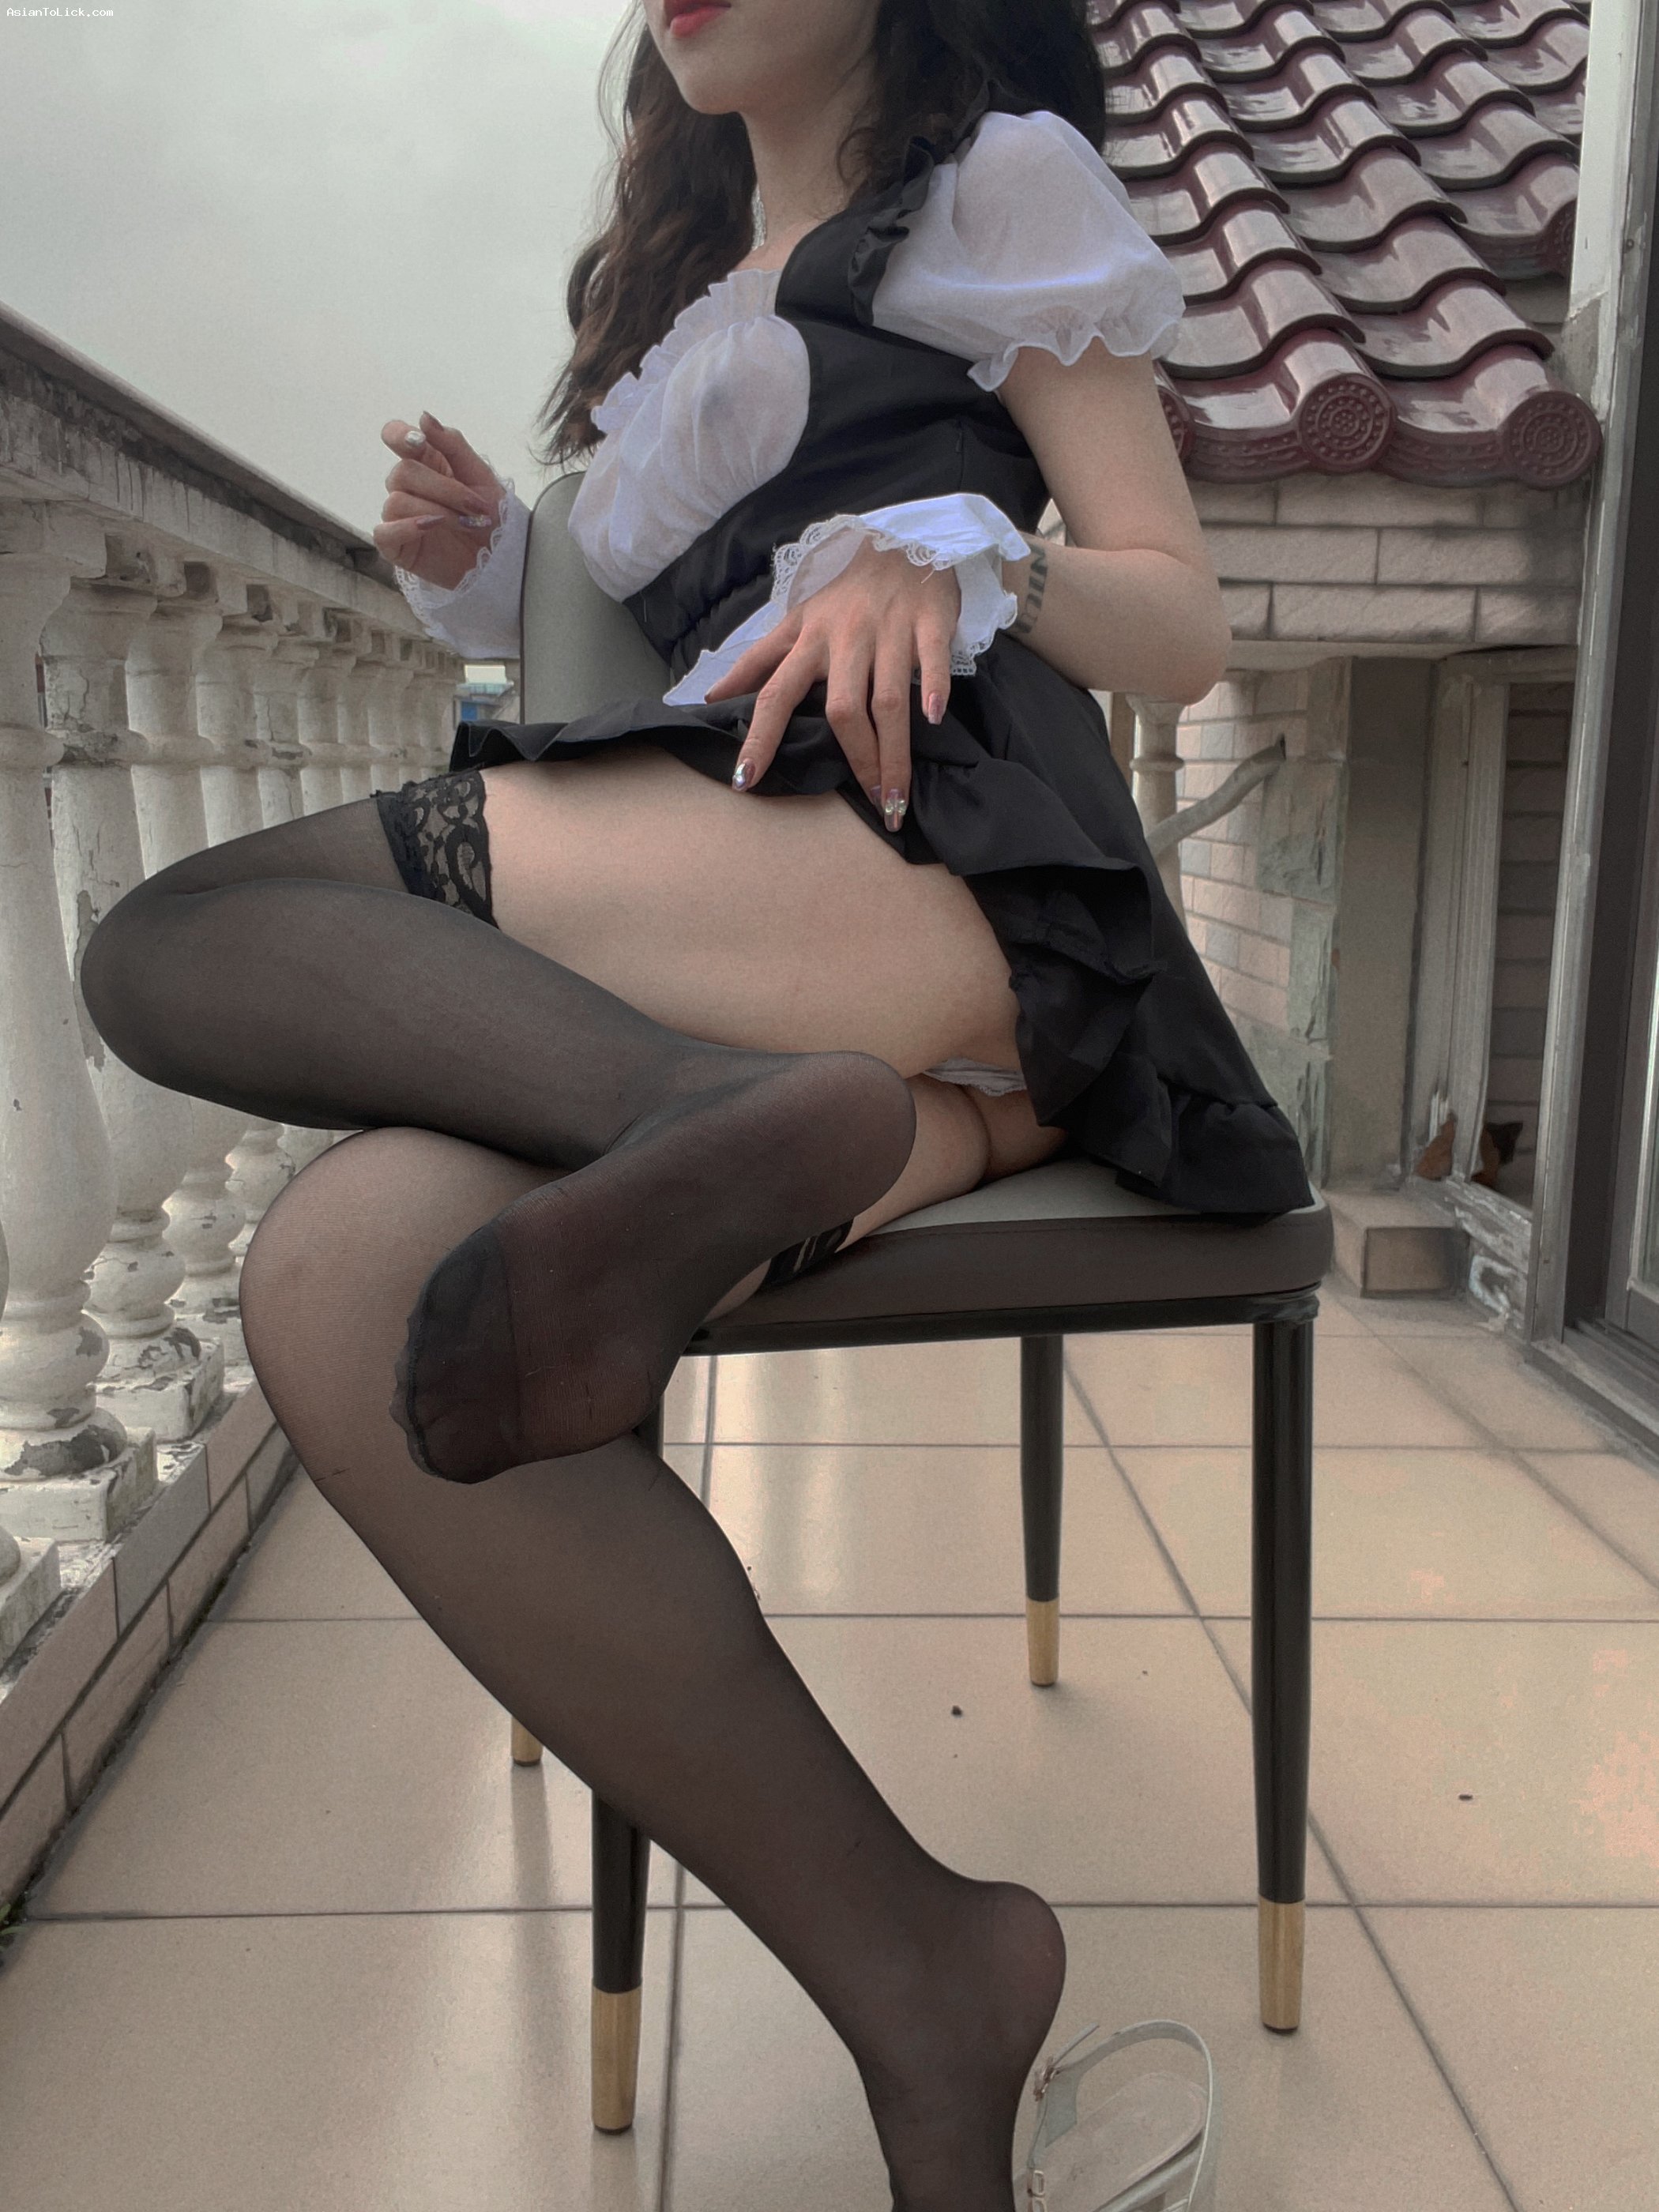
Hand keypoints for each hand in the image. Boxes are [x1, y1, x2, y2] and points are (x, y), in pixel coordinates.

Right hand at [373, 413, 505, 587]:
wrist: (503, 559)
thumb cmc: (493, 516)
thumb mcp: (481, 476)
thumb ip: (453, 445)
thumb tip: (424, 417)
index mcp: (426, 463)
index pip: (394, 436)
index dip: (399, 435)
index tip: (419, 443)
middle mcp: (408, 487)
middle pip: (403, 472)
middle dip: (443, 488)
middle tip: (475, 506)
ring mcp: (399, 516)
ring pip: (396, 500)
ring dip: (435, 510)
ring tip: (465, 524)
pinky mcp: (397, 546)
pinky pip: (383, 532)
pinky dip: (406, 528)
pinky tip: (432, 527)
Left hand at [704, 537, 958, 832]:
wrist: (902, 543)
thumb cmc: (845, 595)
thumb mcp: (795, 622)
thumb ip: (757, 662)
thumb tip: (712, 698)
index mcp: (807, 641)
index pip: (775, 694)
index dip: (757, 737)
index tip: (745, 782)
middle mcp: (845, 638)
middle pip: (843, 710)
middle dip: (856, 762)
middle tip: (873, 808)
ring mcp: (888, 630)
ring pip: (887, 699)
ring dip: (892, 753)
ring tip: (896, 799)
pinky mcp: (928, 623)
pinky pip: (930, 659)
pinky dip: (932, 688)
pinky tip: (932, 719)